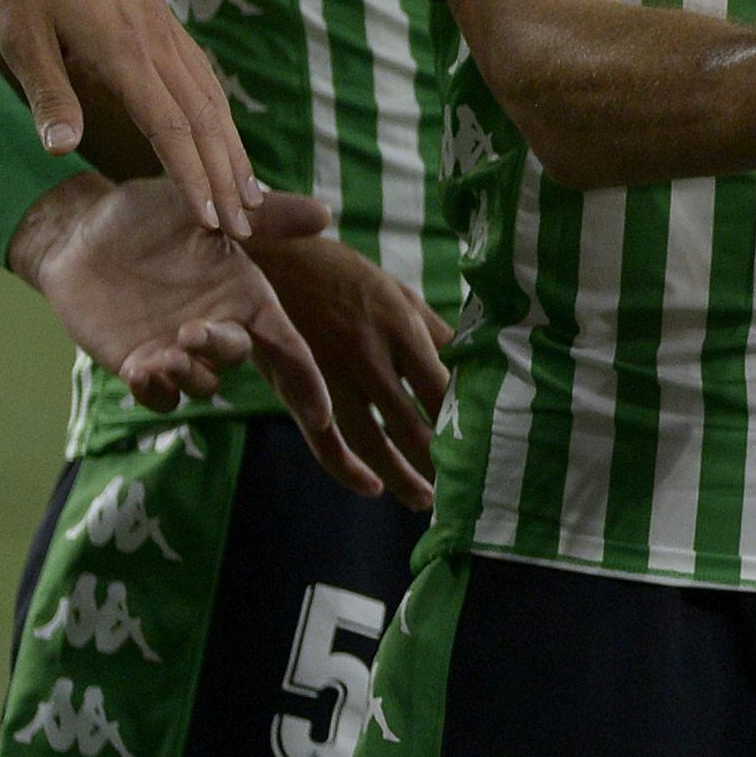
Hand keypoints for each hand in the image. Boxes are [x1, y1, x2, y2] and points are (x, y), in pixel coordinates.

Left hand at [0, 0, 259, 233]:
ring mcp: (167, 32)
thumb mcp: (19, 34)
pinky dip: (223, 118)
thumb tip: (61, 150)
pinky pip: (205, 80)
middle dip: (227, 177)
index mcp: (124, 50)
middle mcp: (158, 44)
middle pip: (206, 121)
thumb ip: (46, 92)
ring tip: (252, 195)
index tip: (212, 221)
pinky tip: (226, 137)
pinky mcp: (163, 25)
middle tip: (244, 229)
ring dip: (234, 151)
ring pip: (214, 101)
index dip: (193, 176)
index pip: (171, 127)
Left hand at [8, 179, 371, 494]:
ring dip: (189, 377)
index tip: (321, 418)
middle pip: (236, 357)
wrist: (79, 232)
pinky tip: (138, 371)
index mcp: (243, 294)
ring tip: (163, 355)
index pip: (286, 344)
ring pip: (202, 385)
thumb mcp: (205, 203)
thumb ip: (262, 215)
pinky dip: (154, 393)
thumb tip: (326, 213)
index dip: (306, 380)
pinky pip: (158, 397)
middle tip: (188, 332)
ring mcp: (176, 349)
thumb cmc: (146, 213)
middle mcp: (216, 325)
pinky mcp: (139, 364)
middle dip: (219, 351)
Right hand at [252, 234, 452, 510]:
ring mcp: (331, 373)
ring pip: (373, 439)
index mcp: (401, 326)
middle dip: (439, 461)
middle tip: (463, 490)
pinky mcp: (297, 387)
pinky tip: (371, 488)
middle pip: (413, 421)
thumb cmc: (344, 273)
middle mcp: (370, 353)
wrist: (270, 254)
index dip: (464, 422)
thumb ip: (433, 328)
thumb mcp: (397, 290)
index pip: (442, 386)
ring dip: (401, 476)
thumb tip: (475, 357)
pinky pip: (324, 440)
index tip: (485, 446)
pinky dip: (347, 470)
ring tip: (425, 501)